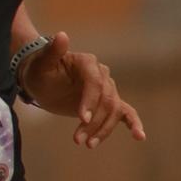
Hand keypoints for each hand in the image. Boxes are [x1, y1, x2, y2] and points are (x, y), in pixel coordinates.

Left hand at [25, 35, 146, 150]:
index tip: (80, 118)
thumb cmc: (40, 71)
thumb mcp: (41, 64)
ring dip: (102, 129)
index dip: (90, 101)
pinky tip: (140, 137)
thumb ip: (52, 51)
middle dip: (93, 121)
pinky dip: (134, 124)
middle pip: (106, 100)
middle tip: (77, 140)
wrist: (43, 82)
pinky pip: (125, 113)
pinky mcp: (108, 102)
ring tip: (87, 145)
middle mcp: (102, 74)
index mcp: (88, 63)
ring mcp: (107, 89)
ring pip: (113, 111)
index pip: (95, 82)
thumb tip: (61, 35)